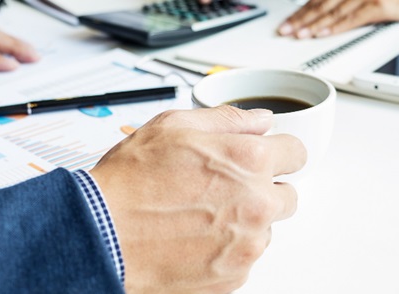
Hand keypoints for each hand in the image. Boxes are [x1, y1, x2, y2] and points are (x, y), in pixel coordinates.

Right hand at [90, 106, 305, 292]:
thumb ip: (227, 119)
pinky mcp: (233, 276)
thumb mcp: (173, 126)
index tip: (266, 158)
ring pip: (265, 229)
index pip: (297, 153)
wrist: (101, 235)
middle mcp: (257, 204)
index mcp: (249, 161)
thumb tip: (259, 120)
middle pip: (288, 196)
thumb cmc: (129, 183)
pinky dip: (226, 249)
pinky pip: (244, 258)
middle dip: (264, 189)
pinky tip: (194, 237)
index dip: (279, 152)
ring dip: (245, 221)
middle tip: (225, 188)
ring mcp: (247, 244)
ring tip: (200, 215)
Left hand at [277, 0, 398, 38]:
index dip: (302, 10)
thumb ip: (347, 3)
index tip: (288, 22)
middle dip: (301, 19)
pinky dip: (335, 27)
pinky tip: (322, 34)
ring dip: (313, 24)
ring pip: (333, 10)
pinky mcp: (380, 4)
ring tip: (298, 35)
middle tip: (285, 31)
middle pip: (322, 3)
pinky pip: (353, 18)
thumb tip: (324, 16)